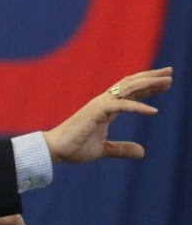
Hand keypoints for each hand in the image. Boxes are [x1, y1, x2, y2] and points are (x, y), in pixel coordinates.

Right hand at [43, 67, 171, 163]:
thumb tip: (142, 152)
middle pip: (130, 84)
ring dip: (148, 84)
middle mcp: (103, 102)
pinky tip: (154, 111)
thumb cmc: (74, 147)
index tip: (164, 83)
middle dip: (150, 78)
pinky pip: (121, 106)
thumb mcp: (104, 149)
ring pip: (127, 89)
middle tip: (170, 73)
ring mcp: (99, 105)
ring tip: (166, 81)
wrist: (55, 149)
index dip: (147, 87)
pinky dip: (138, 107)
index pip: (129, 93)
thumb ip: (121, 149)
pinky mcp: (96, 112)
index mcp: (105, 108)